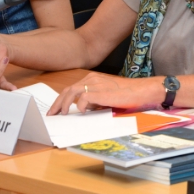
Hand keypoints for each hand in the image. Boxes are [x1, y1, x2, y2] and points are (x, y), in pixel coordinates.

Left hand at [47, 73, 163, 114]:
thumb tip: (84, 109)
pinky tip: (82, 112)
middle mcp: (92, 79)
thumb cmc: (128, 95)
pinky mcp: (100, 91)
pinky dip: (80, 105)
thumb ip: (95, 100)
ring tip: (62, 114)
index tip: (57, 109)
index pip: (71, 88)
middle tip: (52, 114)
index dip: (62, 99)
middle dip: (58, 103)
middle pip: (68, 90)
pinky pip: (83, 97)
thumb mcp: (107, 96)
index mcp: (93, 78)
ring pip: (72, 92)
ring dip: (64, 104)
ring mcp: (95, 84)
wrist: (142, 91)